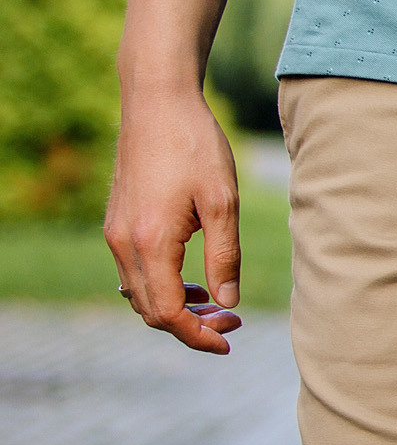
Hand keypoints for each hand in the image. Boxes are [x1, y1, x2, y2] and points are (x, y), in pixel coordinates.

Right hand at [103, 92, 246, 353]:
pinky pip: (135, 272)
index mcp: (150, 242)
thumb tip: (227, 301)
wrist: (157, 103)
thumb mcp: (223, 202)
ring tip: (218, 302)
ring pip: (140, 294)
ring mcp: (115, 233)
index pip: (167, 313)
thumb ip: (224, 256)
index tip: (229, 341)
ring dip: (176, 306)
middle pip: (151, 310)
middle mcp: (123, 243)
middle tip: (233, 321)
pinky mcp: (117, 222)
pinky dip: (163, 286)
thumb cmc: (196, 146)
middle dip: (191, 325)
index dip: (198, 335)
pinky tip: (193, 279)